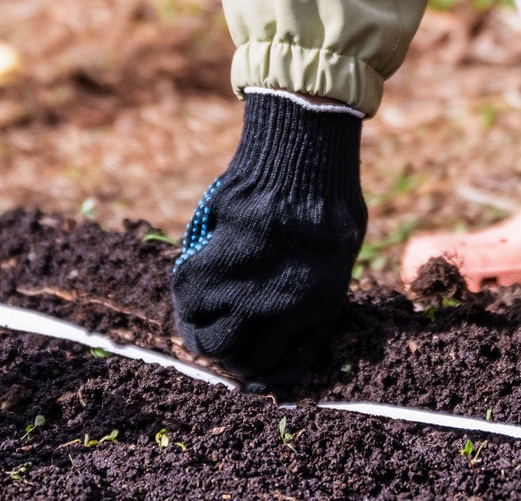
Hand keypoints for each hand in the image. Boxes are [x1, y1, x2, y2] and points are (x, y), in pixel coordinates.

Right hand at [170, 90, 366, 388]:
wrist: (305, 153)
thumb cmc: (326, 198)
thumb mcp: (336, 258)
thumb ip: (310, 299)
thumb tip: (285, 338)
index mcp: (318, 306)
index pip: (278, 363)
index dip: (257, 365)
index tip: (246, 357)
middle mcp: (282, 305)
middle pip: (234, 357)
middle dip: (222, 353)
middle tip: (213, 336)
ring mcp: (248, 283)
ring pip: (205, 335)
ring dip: (196, 327)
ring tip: (197, 314)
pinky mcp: (219, 256)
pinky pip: (187, 294)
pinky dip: (184, 295)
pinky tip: (191, 285)